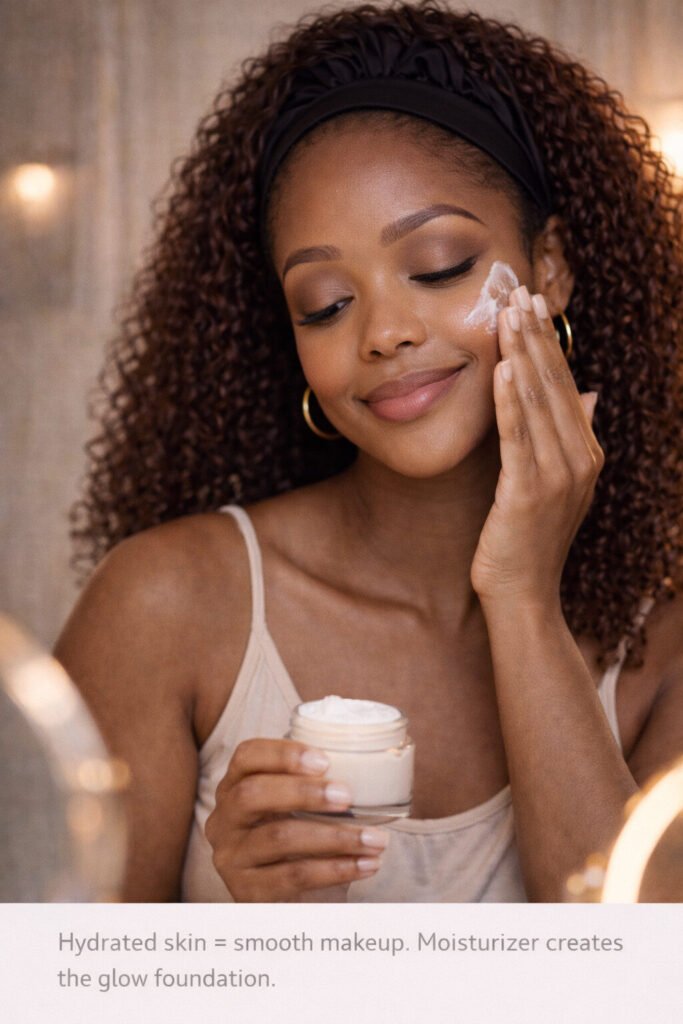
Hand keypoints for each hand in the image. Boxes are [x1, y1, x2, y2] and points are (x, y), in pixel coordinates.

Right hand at [204, 738, 388, 900]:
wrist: (294, 903)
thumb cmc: (300, 843)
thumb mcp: (296, 809)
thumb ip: (313, 784)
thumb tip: (363, 762)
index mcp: (234, 788)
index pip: (246, 756)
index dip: (282, 754)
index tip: (325, 760)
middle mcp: (224, 821)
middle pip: (253, 794)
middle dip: (304, 791)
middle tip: (347, 795)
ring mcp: (231, 858)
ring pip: (279, 837)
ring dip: (335, 836)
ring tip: (374, 839)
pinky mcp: (248, 892)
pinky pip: (294, 875)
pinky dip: (336, 868)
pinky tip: (365, 864)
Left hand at [471, 286, 603, 605]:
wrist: (524, 596)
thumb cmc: (530, 541)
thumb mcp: (557, 485)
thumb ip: (572, 436)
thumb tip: (590, 392)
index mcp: (585, 454)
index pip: (565, 386)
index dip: (548, 343)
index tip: (533, 304)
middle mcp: (578, 460)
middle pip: (554, 385)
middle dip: (535, 336)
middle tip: (518, 291)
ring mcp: (557, 477)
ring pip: (537, 402)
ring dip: (521, 354)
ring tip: (508, 314)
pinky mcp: (528, 493)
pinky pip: (518, 437)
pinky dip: (510, 400)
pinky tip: (501, 367)